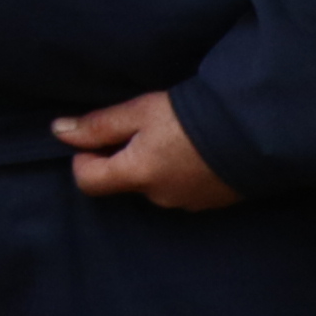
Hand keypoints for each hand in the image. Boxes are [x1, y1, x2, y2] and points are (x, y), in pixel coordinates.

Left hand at [54, 88, 238, 210]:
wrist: (256, 131)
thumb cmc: (192, 117)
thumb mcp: (139, 112)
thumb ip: (98, 126)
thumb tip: (59, 132)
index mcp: (137, 175)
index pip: (88, 182)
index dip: (84, 159)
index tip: (97, 139)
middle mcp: (160, 196)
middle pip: (125, 181)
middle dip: (125, 158)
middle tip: (144, 129)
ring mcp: (189, 203)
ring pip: (155, 184)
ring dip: (155, 164)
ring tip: (174, 136)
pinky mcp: (213, 201)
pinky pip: (183, 188)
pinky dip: (180, 172)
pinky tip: (195, 150)